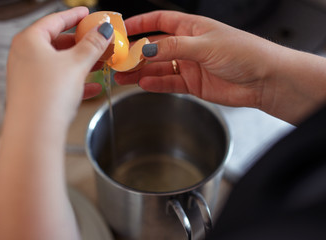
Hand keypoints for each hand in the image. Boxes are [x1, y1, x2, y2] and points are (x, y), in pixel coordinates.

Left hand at [0, 7, 112, 239]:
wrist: (35, 132)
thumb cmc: (47, 95)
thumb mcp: (76, 64)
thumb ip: (92, 44)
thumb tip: (104, 30)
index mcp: (30, 40)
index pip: (55, 20)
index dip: (75, 15)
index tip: (88, 13)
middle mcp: (25, 56)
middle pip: (58, 42)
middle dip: (83, 43)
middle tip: (100, 41)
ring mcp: (29, 75)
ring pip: (61, 63)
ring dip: (83, 62)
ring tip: (102, 62)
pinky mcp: (36, 93)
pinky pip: (60, 81)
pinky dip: (77, 81)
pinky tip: (94, 86)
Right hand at [114, 11, 325, 123]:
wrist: (264, 81)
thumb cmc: (243, 53)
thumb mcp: (205, 45)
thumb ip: (174, 47)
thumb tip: (147, 48)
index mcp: (192, 28)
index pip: (160, 21)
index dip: (140, 24)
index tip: (122, 29)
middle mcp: (188, 46)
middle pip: (155, 47)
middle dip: (135, 53)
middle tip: (117, 60)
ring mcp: (189, 65)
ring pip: (158, 67)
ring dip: (141, 71)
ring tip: (122, 75)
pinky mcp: (193, 84)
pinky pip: (169, 83)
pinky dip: (155, 84)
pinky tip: (142, 84)